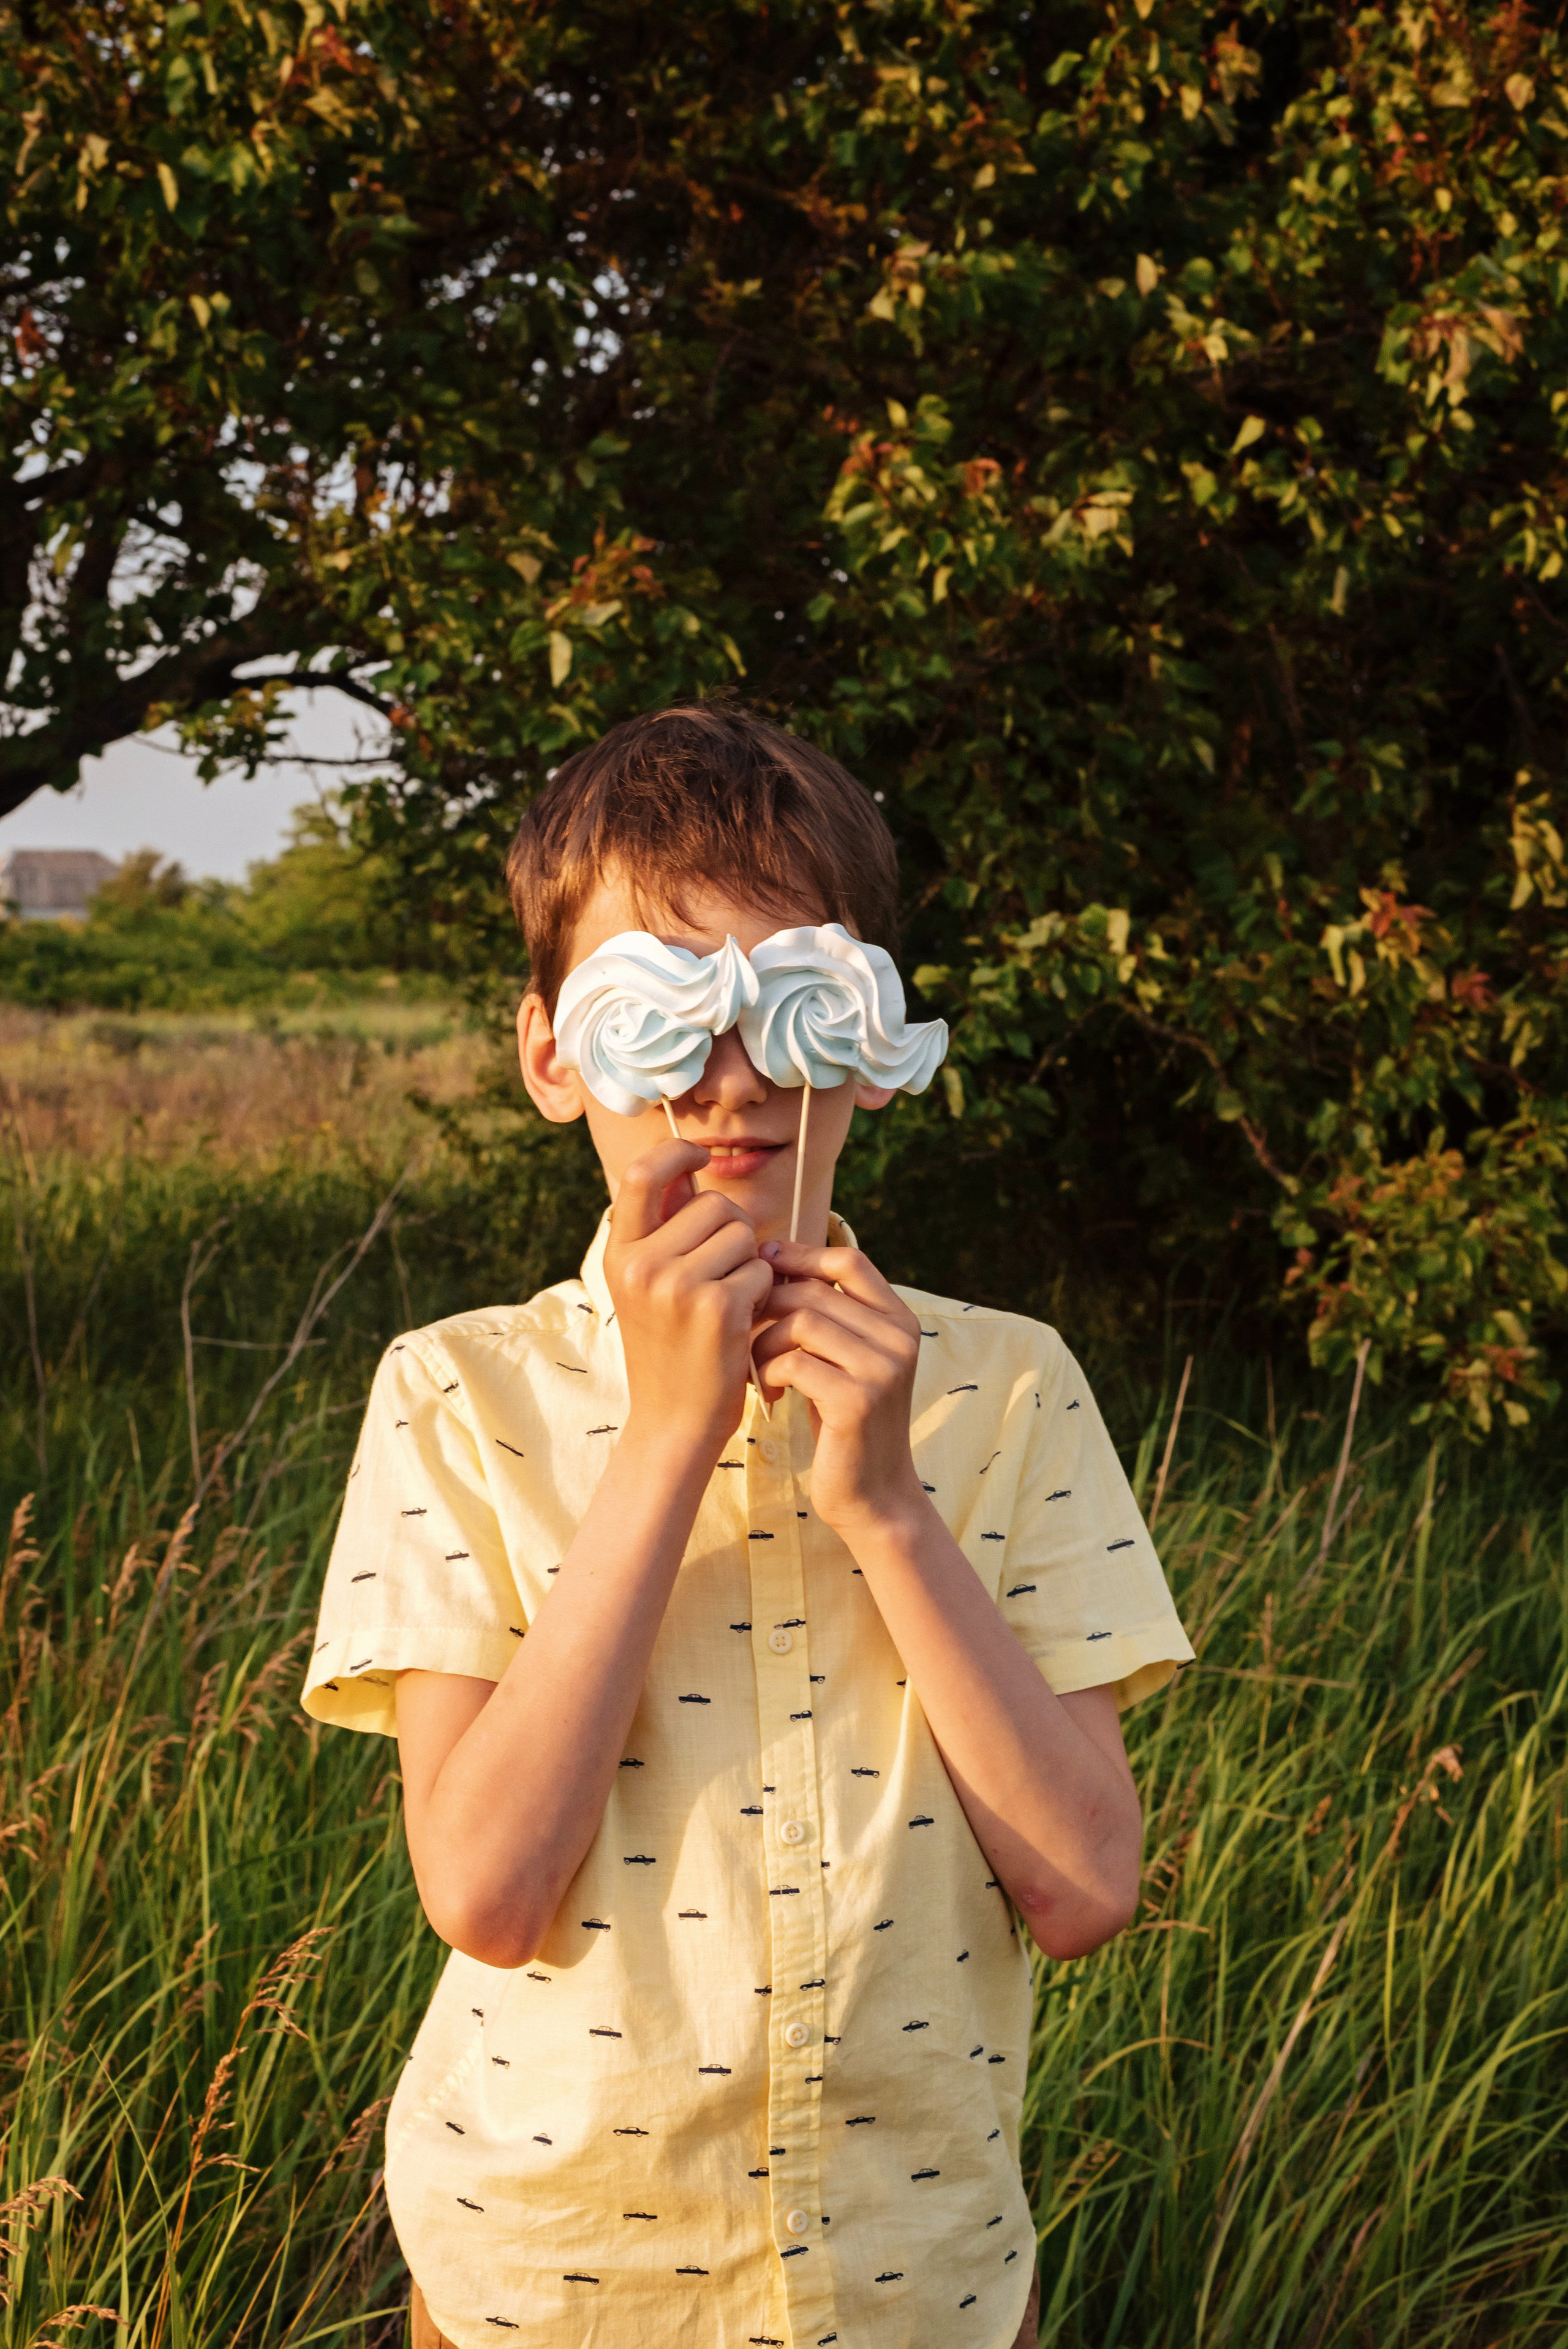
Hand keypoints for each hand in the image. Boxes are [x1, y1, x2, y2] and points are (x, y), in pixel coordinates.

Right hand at [603, 1137, 775, 1462]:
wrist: (673, 1423)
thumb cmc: (670, 1351)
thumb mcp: (648, 1288)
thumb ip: (666, 1231)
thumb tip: (691, 1168)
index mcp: (620, 1253)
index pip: (641, 1172)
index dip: (675, 1151)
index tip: (699, 1154)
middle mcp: (640, 1263)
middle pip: (714, 1202)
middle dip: (735, 1229)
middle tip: (727, 1271)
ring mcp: (676, 1284)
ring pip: (743, 1233)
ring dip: (751, 1261)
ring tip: (732, 1299)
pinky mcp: (716, 1306)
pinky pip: (761, 1269)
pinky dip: (763, 1292)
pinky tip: (744, 1321)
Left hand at [750, 1241, 928, 1535]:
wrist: (873, 1494)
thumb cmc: (846, 1423)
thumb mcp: (846, 1361)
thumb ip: (830, 1317)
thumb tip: (772, 1262)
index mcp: (900, 1321)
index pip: (849, 1260)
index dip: (801, 1254)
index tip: (763, 1263)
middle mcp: (899, 1339)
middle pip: (815, 1291)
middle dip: (769, 1307)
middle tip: (746, 1333)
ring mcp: (883, 1369)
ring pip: (801, 1322)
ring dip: (764, 1342)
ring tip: (757, 1368)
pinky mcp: (858, 1401)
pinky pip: (794, 1362)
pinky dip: (767, 1372)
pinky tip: (767, 1393)